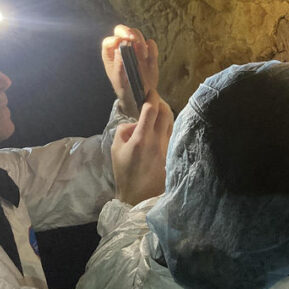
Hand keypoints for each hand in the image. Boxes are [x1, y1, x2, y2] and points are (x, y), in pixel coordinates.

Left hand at [102, 24, 158, 117]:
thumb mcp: (120, 81)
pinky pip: (151, 44)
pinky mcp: (148, 53)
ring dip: (140, 40)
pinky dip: (152, 48)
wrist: (139, 97)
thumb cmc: (125, 89)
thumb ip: (118, 67)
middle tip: (133, 39)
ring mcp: (135, 49)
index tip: (120, 43)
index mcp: (110, 55)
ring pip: (137, 34)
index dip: (114, 39)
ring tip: (144, 55)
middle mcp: (122, 48)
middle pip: (121, 31)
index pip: (109, 41)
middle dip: (128, 32)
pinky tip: (150, 58)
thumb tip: (119, 51)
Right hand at [111, 89, 173, 205]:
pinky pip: (173, 134)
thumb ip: (123, 130)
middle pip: (166, 112)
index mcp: (141, 139)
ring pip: (172, 122)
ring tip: (158, 112)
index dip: (151, 97)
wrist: (138, 196)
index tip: (149, 91)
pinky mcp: (173, 154)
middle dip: (161, 102)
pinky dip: (168, 126)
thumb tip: (134, 122)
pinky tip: (162, 128)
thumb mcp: (115, 149)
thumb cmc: (124, 173)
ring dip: (166, 113)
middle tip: (154, 99)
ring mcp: (168, 148)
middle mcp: (158, 141)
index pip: (151, 110)